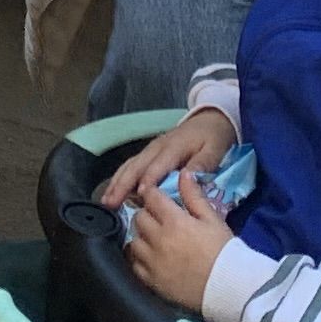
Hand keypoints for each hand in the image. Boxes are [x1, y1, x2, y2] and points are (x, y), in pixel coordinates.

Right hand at [103, 107, 236, 215]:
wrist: (210, 118)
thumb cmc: (212, 137)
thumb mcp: (214, 149)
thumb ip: (202, 164)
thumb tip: (186, 178)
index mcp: (173, 147)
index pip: (158, 165)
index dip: (149, 179)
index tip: (141, 195)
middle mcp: (157, 147)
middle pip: (136, 166)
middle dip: (122, 184)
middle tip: (111, 203)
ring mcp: (150, 149)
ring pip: (129, 165)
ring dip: (117, 182)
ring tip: (106, 201)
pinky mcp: (149, 153)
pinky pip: (131, 165)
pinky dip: (120, 178)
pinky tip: (114, 191)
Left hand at [122, 167, 237, 311]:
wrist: (230, 288)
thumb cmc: (224, 251)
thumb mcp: (212, 219)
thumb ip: (194, 196)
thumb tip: (183, 173)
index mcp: (174, 221)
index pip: (151, 197)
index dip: (154, 194)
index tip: (158, 198)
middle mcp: (158, 240)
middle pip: (139, 217)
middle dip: (147, 214)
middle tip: (159, 219)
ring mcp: (152, 262)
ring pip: (134, 241)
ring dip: (142, 237)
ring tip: (155, 239)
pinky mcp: (151, 281)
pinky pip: (135, 265)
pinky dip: (140, 259)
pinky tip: (152, 258)